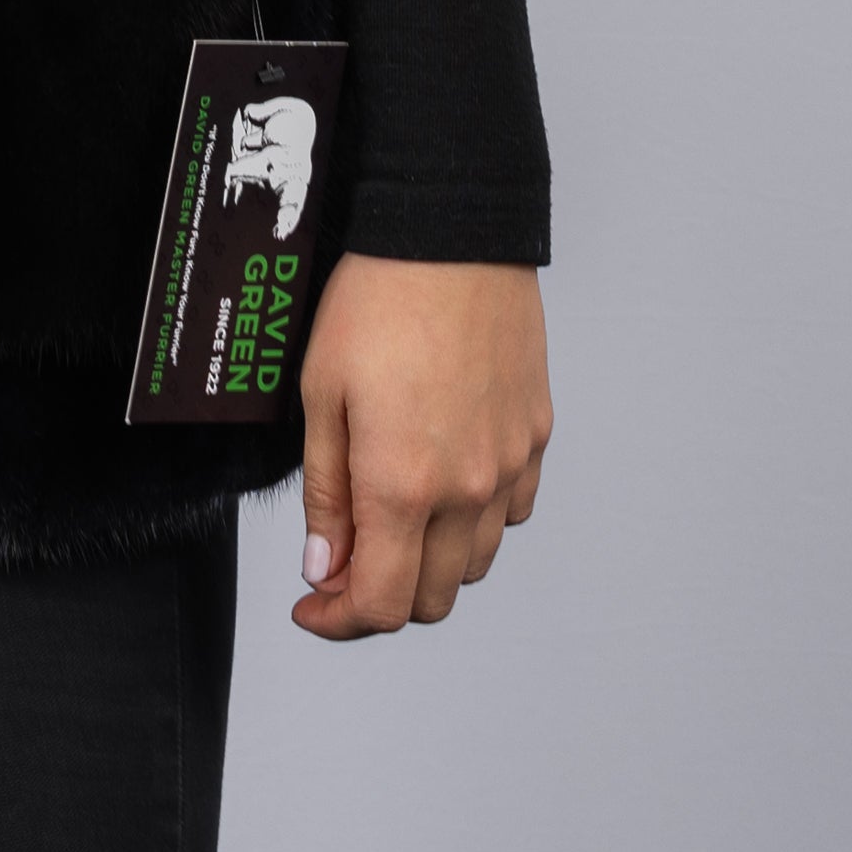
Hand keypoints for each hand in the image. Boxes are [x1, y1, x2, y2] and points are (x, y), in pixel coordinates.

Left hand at [292, 254, 550, 638]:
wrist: (450, 231)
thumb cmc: (378, 296)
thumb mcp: (321, 392)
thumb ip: (327, 492)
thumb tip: (325, 566)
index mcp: (404, 483)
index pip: (381, 604)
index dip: (339, 620)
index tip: (315, 606)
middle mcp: (467, 488)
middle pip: (431, 598)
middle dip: (382, 594)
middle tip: (344, 557)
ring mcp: (509, 465)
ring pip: (474, 564)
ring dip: (430, 562)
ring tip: (391, 514)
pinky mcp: (536, 438)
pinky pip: (510, 513)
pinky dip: (475, 521)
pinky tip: (443, 481)